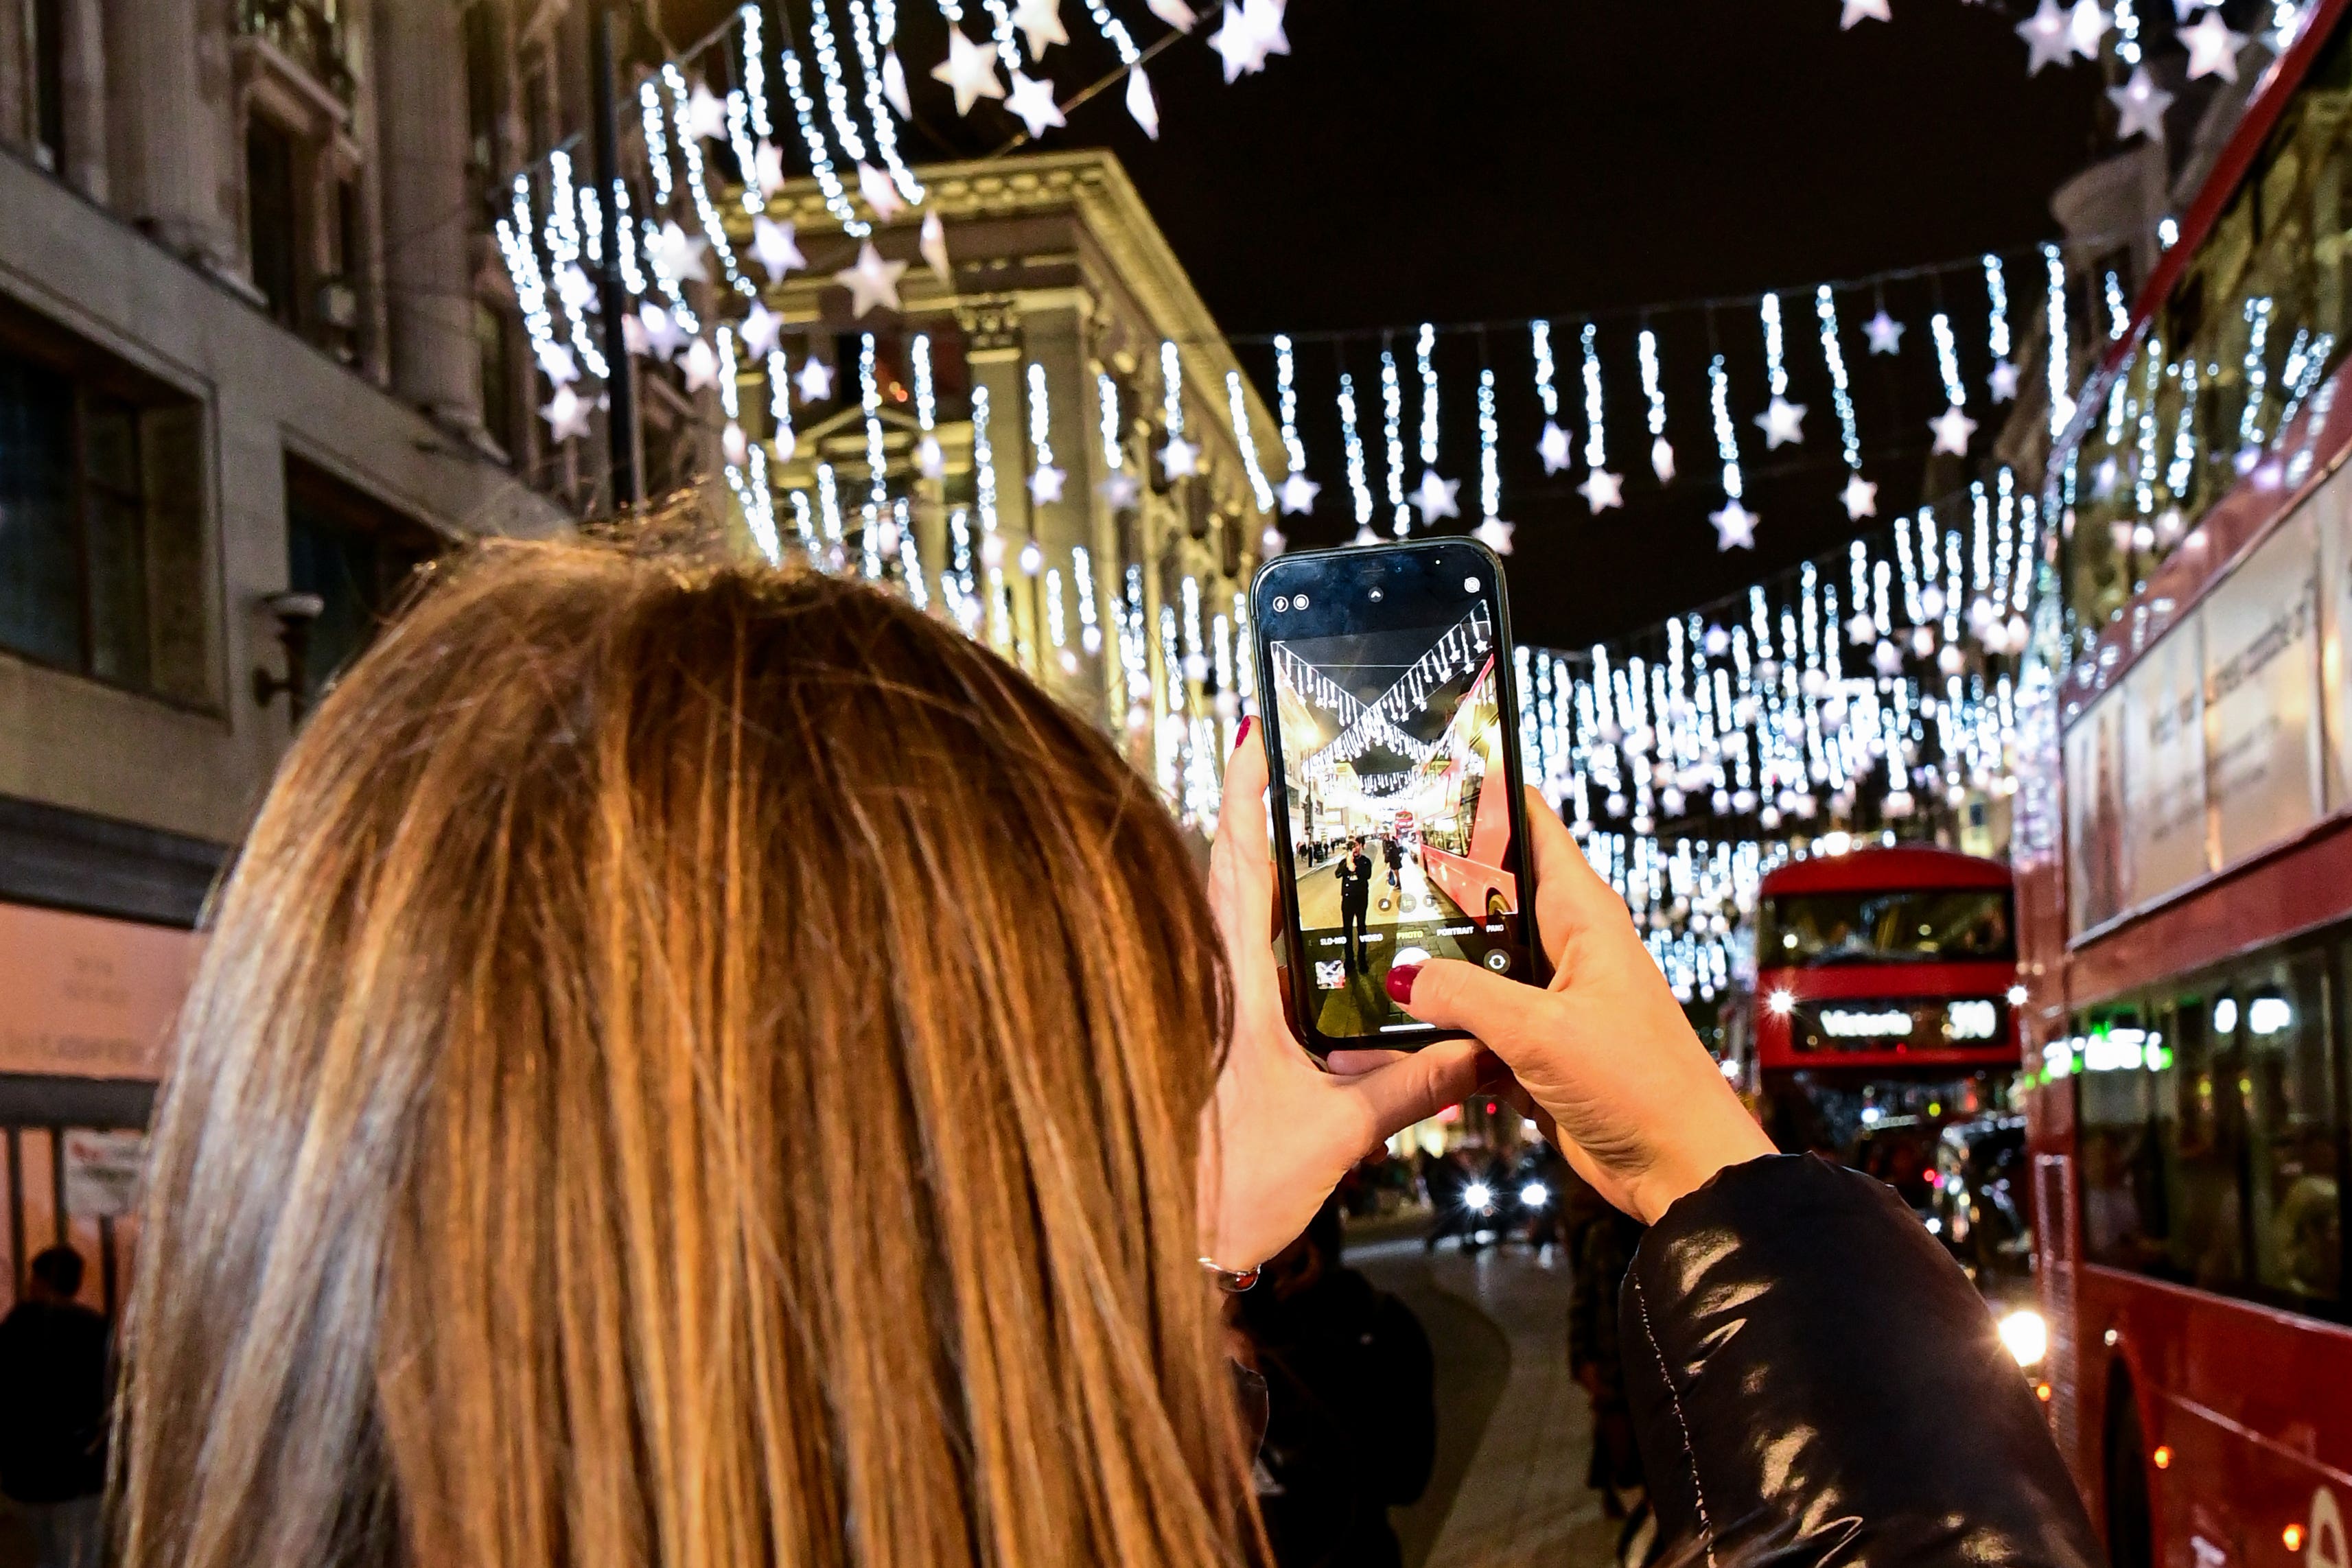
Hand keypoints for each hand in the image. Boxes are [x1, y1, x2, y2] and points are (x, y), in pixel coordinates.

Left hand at [1198, 724, 1490, 1270]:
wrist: (1173, 1252)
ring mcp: (1202, 1013)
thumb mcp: (1335, 1134)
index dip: (1245, 794)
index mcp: (1229, 988)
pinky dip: (1270, 941)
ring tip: (1320, 837)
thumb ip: (1410, 1086)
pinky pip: (1238, 971)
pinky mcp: (1205, 1045)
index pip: (1235, 864)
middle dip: (1262, 817)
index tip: (1256, 732)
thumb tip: (1478, 1049)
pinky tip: (1309, 941)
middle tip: (1307, 766)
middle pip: (1230, 877)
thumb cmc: (1233, 1191)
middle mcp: (1207, 986)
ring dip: (1265, 876)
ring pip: (1230, 923)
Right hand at [1386, 789, 1774, 1224]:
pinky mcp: (1533, 1051)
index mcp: (1580, 916)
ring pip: (1473, 968)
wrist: (1679, 1169)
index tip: (1427, 774)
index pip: (1532, 828)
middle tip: (1361, 866)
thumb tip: (1403, 973)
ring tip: (1355, 945)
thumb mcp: (1540, 1031)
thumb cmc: (1635, 1082)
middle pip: (1487, 898)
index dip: (1486, 797)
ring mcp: (1547, 1001)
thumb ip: (1466, 995)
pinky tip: (1384, 1028)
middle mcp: (1563, 947)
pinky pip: (1474, 1028)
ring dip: (1428, 969)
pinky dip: (1439, 1032)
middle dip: (1432, 887)